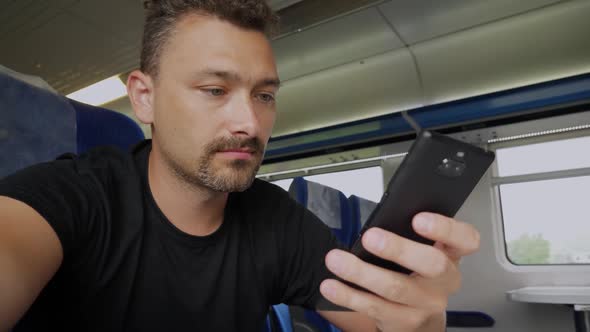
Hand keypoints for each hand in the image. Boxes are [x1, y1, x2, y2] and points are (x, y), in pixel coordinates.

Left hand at [319, 212, 480, 331]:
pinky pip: (374, 308)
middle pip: (431, 264)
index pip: (465, 239)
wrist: (420, 317)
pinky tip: (331, 287)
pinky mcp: (404, 323)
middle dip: (398, 249)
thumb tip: (377, 222)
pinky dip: (348, 296)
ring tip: (335, 260)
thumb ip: (409, 234)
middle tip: (371, 237)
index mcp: (451, 254)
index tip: (418, 219)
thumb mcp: (421, 250)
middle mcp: (445, 281)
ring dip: (361, 273)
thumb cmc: (415, 272)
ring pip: (395, 288)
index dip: (445, 228)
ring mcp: (427, 305)